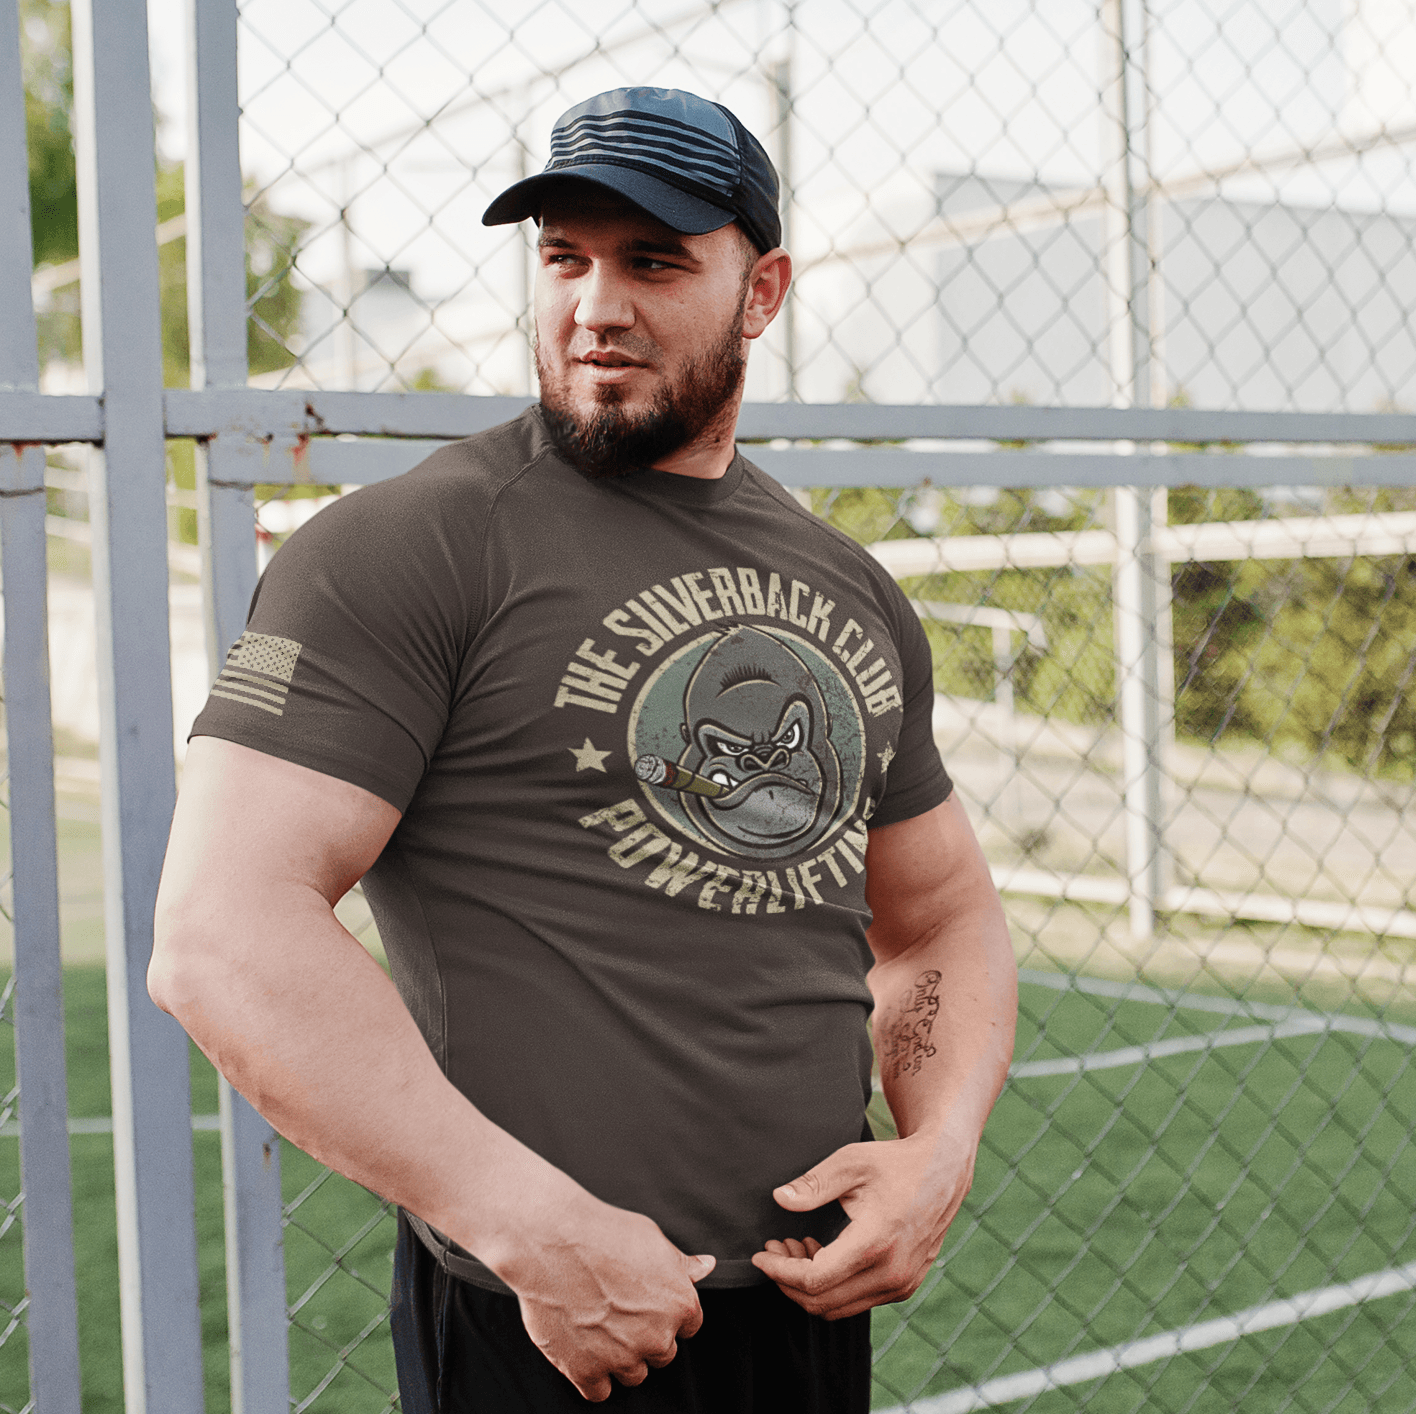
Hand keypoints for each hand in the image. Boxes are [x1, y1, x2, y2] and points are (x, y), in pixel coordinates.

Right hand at [500, 1199, 715, 1401]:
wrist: (552, 1241)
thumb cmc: (602, 1233)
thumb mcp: (652, 1238)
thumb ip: (680, 1263)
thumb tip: (704, 1266)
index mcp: (679, 1304)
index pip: (688, 1325)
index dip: (668, 1313)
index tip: (649, 1303)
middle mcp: (656, 1336)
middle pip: (662, 1353)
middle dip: (646, 1335)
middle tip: (621, 1311)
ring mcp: (621, 1358)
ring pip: (633, 1374)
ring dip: (621, 1357)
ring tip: (600, 1326)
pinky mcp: (586, 1371)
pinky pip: (600, 1392)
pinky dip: (593, 1375)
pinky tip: (585, 1349)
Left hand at [750, 1132, 973, 1319]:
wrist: (942, 1171)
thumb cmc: (895, 1163)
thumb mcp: (851, 1162)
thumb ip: (813, 1184)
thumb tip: (779, 1199)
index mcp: (876, 1242)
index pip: (815, 1279)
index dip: (780, 1272)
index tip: (761, 1254)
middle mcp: (892, 1272)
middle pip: (822, 1301)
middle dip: (787, 1280)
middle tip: (774, 1249)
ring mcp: (902, 1284)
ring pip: (839, 1307)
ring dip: (808, 1286)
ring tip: (796, 1247)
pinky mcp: (906, 1286)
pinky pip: (858, 1301)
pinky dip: (832, 1286)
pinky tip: (822, 1253)